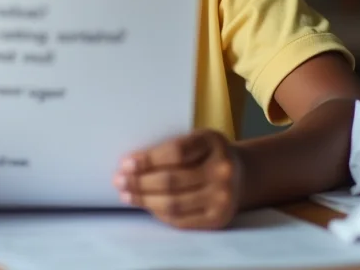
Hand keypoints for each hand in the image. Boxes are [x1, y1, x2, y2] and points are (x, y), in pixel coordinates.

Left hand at [113, 129, 242, 229]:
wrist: (241, 174)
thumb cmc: (206, 153)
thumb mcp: (195, 139)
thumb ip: (170, 147)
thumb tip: (130, 164)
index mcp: (212, 142)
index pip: (175, 152)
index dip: (148, 159)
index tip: (125, 163)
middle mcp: (222, 171)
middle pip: (171, 180)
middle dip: (139, 182)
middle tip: (118, 181)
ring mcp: (222, 198)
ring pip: (174, 203)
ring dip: (144, 199)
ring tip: (126, 194)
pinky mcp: (218, 219)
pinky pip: (182, 220)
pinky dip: (159, 213)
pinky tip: (147, 205)